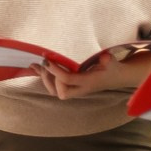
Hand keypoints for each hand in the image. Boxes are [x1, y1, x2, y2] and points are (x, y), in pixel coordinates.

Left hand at [32, 51, 150, 99]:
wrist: (115, 77)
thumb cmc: (112, 68)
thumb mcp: (112, 62)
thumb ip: (108, 61)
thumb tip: (105, 58)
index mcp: (88, 83)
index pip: (68, 81)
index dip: (56, 71)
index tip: (48, 60)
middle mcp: (80, 89)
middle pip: (60, 92)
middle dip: (51, 78)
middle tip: (46, 62)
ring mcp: (75, 89)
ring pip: (55, 91)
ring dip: (45, 79)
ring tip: (39, 65)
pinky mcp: (71, 86)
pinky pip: (54, 86)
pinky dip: (44, 77)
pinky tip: (35, 67)